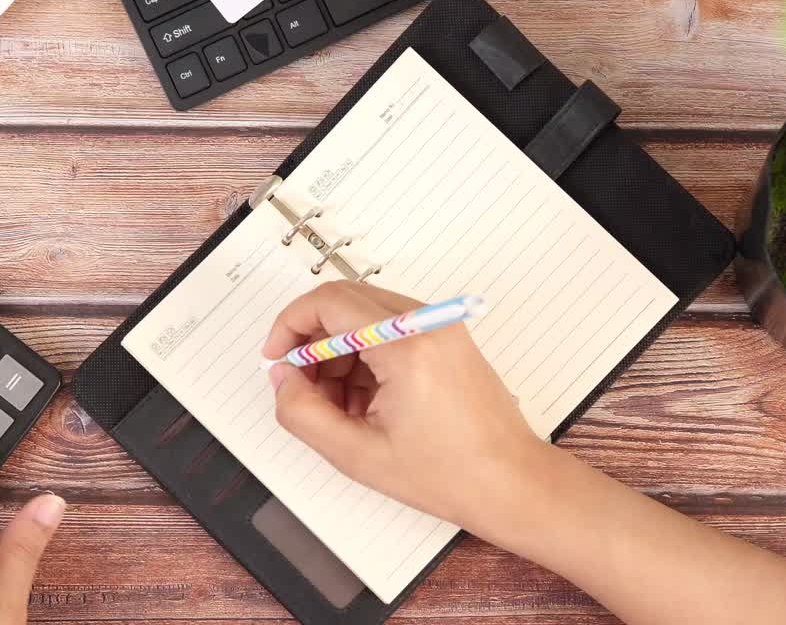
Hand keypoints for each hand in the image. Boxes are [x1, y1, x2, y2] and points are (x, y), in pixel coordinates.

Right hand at [262, 281, 543, 527]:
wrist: (510, 483)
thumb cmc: (447, 474)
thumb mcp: (356, 453)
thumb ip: (302, 413)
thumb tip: (281, 378)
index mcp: (406, 345)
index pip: (330, 302)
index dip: (290, 325)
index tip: (275, 358)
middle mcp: (427, 322)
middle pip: (346, 303)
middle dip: (313, 342)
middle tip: (300, 388)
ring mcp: (441, 327)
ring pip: (365, 316)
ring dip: (338, 353)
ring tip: (337, 408)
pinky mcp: (448, 338)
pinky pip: (390, 330)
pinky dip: (366, 358)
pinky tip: (364, 403)